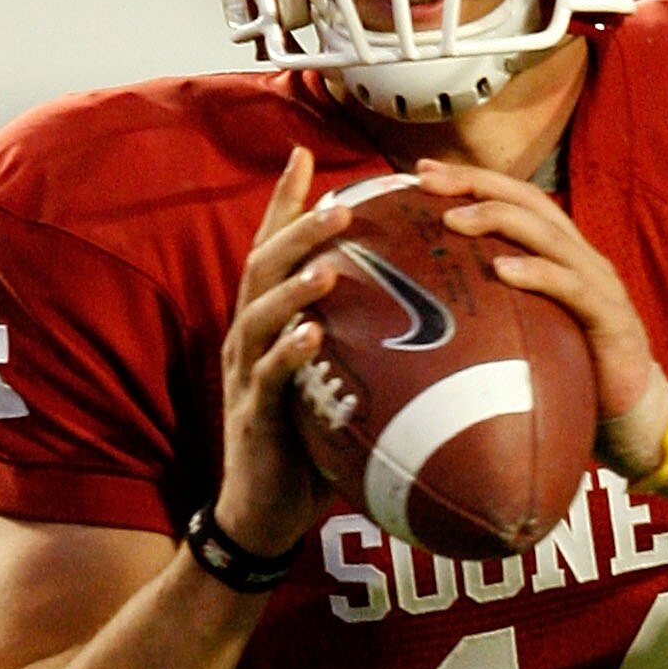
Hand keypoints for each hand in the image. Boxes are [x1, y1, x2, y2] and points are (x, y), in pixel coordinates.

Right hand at [217, 153, 350, 557]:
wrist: (263, 515)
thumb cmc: (306, 449)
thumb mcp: (331, 385)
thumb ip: (357, 345)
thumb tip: (422, 317)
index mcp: (264, 324)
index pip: (270, 250)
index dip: (284, 203)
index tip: (304, 153)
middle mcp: (246, 339)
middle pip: (261, 266)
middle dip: (296, 228)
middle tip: (339, 200)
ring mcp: (245, 376)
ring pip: (259, 314)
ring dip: (293, 284)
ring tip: (327, 260)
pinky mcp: (253, 417)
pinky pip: (268, 378)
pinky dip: (289, 352)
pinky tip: (313, 334)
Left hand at [416, 158, 664, 446]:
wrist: (635, 415)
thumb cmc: (576, 370)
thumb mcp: (530, 325)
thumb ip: (498, 304)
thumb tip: (433, 300)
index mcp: (562, 253)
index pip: (517, 199)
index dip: (473, 180)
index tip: (424, 172)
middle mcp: (580, 257)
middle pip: (528, 201)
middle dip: (476, 184)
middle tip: (427, 181)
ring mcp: (597, 283)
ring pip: (546, 234)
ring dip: (497, 219)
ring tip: (454, 219)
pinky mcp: (609, 317)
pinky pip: (570, 287)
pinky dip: (536, 273)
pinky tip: (502, 270)